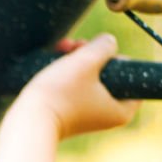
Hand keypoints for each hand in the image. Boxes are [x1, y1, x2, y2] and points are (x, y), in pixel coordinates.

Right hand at [12, 34, 140, 140]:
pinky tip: (57, 54)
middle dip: (93, 54)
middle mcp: (108, 115)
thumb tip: (109, 43)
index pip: (132, 77)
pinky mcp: (71, 110)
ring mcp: (88, 113)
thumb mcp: (87, 61)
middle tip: (78, 46)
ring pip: (91, 75)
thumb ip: (104, 46)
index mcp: (121, 110)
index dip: (117, 58)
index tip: (99, 54)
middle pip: (110, 73)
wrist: (28, 119)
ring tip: (63, 47)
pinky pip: (77, 83)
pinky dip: (69, 69)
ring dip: (78, 57)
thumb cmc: (60, 92)